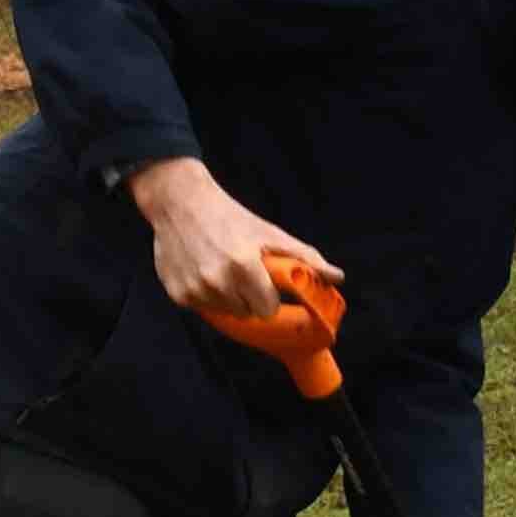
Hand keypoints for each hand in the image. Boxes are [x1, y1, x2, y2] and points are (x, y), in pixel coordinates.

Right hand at [129, 157, 343, 318]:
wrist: (179, 202)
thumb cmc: (230, 216)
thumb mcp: (269, 233)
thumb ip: (304, 258)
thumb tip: (338, 277)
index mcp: (244, 267)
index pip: (267, 309)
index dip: (269, 299)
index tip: (266, 287)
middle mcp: (217, 282)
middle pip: (246, 314)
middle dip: (249, 299)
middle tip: (244, 276)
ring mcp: (194, 290)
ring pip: (224, 313)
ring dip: (227, 299)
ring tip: (221, 271)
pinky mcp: (177, 294)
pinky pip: (202, 308)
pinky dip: (205, 296)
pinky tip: (202, 271)